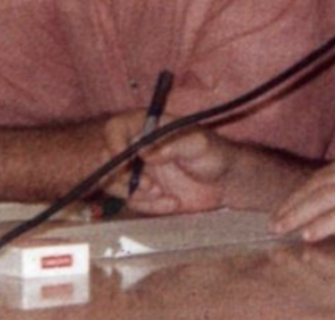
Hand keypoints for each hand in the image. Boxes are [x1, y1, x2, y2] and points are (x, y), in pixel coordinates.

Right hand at [103, 113, 234, 213]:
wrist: (226, 183)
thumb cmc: (214, 154)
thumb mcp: (196, 144)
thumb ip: (170, 145)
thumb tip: (143, 151)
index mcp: (150, 128)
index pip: (117, 128)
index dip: (114, 142)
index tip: (122, 157)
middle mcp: (140, 149)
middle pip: (108, 159)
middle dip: (123, 176)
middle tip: (150, 185)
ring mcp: (141, 172)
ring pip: (116, 184)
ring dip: (136, 194)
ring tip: (161, 194)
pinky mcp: (145, 194)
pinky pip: (134, 203)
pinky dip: (150, 206)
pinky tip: (172, 202)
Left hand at [271, 145, 334, 248]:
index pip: (329, 174)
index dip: (304, 192)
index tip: (286, 208)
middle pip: (324, 183)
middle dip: (296, 203)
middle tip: (275, 222)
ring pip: (331, 197)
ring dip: (303, 214)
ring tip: (284, 229)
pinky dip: (325, 224)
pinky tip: (310, 235)